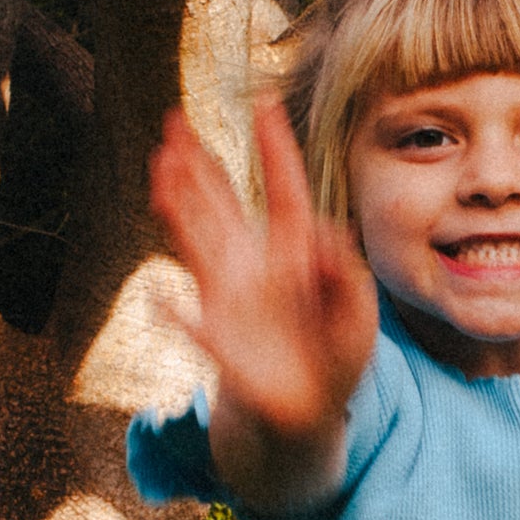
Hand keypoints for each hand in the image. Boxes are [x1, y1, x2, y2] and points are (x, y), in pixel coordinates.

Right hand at [150, 97, 376, 465]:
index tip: (265, 104)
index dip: (275, 151)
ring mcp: (230, 299)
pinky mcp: (219, 341)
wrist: (307, 415)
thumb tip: (330, 236)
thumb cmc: (336, 360)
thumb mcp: (360, 315)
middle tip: (172, 121)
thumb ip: (349, 276)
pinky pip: (197, 327)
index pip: (284, 193)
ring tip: (159, 169)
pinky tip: (160, 297)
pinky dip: (179, 317)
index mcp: (295, 255)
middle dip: (197, 164)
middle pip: (220, 205)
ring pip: (197, 242)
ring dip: (178, 207)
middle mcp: (254, 266)